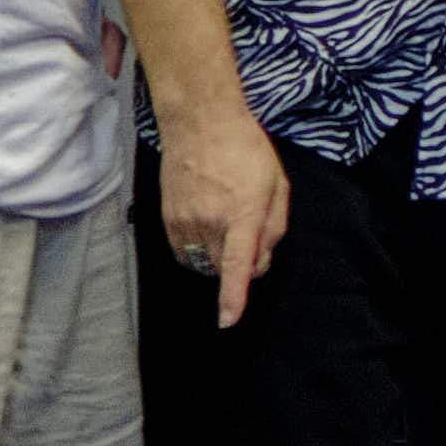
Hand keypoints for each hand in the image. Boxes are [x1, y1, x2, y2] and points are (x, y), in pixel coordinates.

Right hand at [156, 108, 294, 332]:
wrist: (201, 124)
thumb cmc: (247, 151)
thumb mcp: (277, 186)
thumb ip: (274, 228)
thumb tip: (259, 262)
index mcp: (243, 213)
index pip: (236, 265)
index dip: (233, 297)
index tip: (227, 321)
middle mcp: (211, 221)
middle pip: (223, 268)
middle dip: (240, 263)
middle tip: (248, 231)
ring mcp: (185, 221)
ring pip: (203, 260)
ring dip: (218, 254)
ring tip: (226, 219)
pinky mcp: (168, 219)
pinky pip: (184, 251)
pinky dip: (199, 247)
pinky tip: (207, 222)